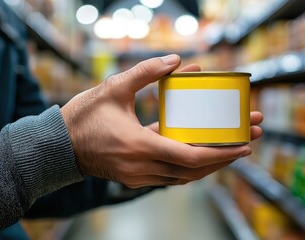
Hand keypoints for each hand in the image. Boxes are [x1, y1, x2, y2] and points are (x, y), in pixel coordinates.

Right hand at [62, 55, 261, 187]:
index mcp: (140, 145)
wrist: (58, 146)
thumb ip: (146, 72)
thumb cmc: (84, 117)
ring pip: (184, 178)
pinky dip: (188, 169)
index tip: (243, 146)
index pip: (191, 157)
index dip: (221, 153)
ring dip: (208, 166)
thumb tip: (176, 61)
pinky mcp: (135, 178)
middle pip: (194, 171)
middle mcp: (143, 167)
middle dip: (224, 158)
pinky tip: (198, 154)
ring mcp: (139, 176)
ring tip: (228, 150)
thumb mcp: (115, 88)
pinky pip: (170, 177)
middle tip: (246, 143)